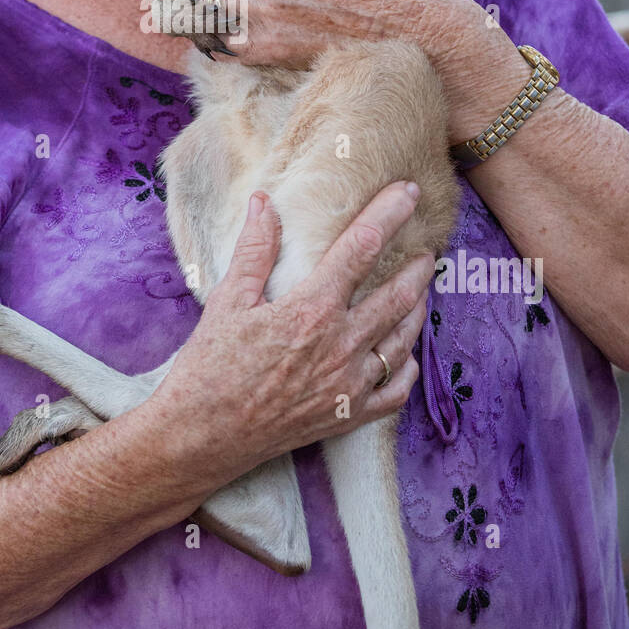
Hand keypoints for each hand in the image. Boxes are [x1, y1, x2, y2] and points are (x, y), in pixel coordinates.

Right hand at [151, 180, 434, 483]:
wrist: (202, 435)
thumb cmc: (210, 366)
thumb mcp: (228, 301)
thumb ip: (254, 250)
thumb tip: (265, 202)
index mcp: (311, 310)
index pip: (361, 249)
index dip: (388, 214)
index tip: (409, 193)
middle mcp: (340, 346)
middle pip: (398, 296)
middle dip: (417, 267)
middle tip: (426, 250)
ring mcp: (349, 385)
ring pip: (403, 340)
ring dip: (417, 311)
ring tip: (419, 291)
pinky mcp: (349, 417)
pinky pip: (397, 390)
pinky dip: (407, 366)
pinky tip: (405, 351)